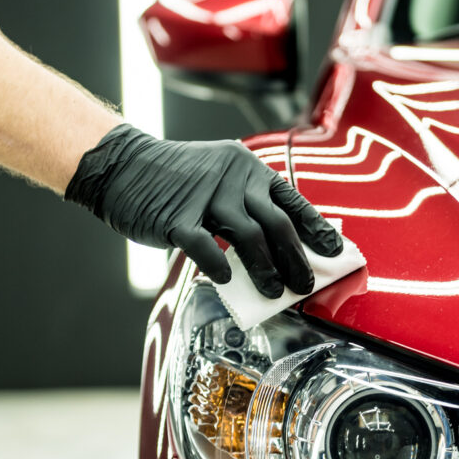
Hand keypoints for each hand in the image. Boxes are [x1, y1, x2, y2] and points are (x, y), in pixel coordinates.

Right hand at [65, 124, 342, 297]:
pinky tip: (227, 281)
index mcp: (246, 167)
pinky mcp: (177, 218)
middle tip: (304, 285)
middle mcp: (232, 179)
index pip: (292, 200)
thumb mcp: (219, 177)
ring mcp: (204, 197)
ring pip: (249, 237)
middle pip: (277, 223)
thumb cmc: (175, 179)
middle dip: (296, 259)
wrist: (123, 166)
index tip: (335, 251)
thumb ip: (246, 206)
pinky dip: (220, 266)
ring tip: (274, 293)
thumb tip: (277, 249)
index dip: (316, 228)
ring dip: (266, 270)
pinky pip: (206, 247)